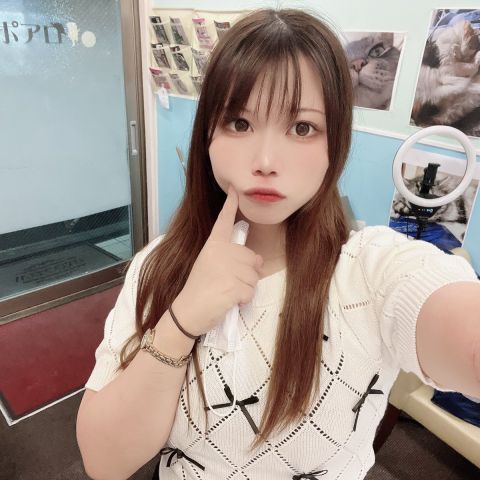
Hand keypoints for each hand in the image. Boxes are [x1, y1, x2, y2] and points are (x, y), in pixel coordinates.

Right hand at [174, 185, 262, 335]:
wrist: (187, 312)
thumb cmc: (199, 290)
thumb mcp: (211, 266)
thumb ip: (231, 259)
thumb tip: (258, 261)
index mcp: (213, 246)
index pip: (223, 221)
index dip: (230, 205)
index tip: (235, 190)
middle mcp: (220, 252)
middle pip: (252, 259)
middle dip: (247, 275)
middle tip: (228, 284)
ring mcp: (226, 269)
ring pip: (254, 277)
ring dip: (245, 289)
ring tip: (226, 293)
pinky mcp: (232, 286)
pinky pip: (250, 292)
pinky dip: (243, 300)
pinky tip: (228, 301)